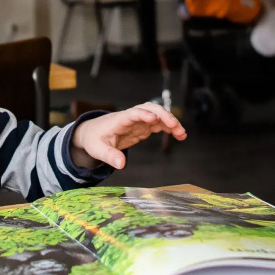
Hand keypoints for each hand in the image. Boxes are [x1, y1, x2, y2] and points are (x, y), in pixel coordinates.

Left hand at [70, 103, 187, 169]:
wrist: (93, 132)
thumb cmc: (94, 139)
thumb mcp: (97, 149)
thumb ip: (109, 156)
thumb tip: (121, 165)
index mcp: (119, 120)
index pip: (132, 114)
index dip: (142, 114)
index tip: (153, 118)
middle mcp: (131, 117)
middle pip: (149, 109)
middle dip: (163, 115)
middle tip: (175, 126)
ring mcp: (138, 120)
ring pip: (157, 115)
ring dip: (170, 121)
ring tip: (182, 133)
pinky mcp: (143, 126)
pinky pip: (159, 124)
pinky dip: (169, 128)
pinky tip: (179, 135)